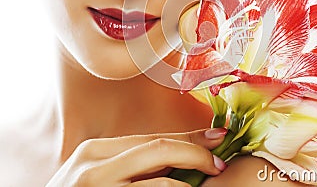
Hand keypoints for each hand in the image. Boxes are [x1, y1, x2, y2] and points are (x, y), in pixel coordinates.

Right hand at [46, 128, 227, 185]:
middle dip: (196, 154)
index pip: (152, 138)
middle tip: (219, 163)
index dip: (189, 139)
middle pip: (159, 149)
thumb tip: (180, 153)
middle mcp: (94, 165)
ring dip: (188, 184)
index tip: (216, 139)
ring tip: (201, 185)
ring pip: (162, 181)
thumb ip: (133, 163)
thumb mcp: (100, 175)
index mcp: (95, 150)